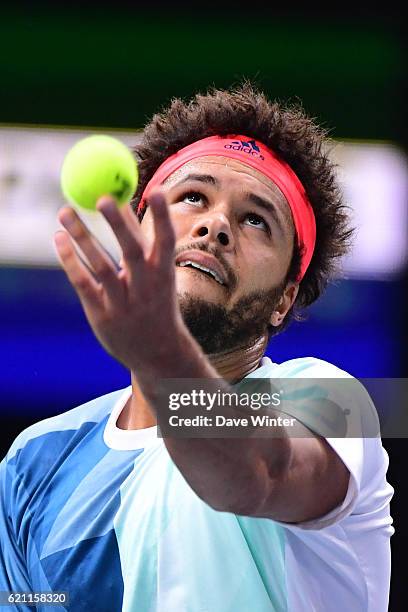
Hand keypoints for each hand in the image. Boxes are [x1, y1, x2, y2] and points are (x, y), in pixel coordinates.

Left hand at [54, 191, 183, 371]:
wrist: (157, 353)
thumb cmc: (156, 304)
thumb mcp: (158, 277)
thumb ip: (141, 244)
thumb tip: (124, 203)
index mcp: (164, 275)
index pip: (166, 242)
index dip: (163, 217)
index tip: (157, 190)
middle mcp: (145, 288)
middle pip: (131, 252)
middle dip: (119, 225)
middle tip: (103, 197)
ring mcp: (123, 303)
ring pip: (100, 265)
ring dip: (82, 236)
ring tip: (65, 211)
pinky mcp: (102, 314)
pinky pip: (83, 283)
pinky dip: (70, 260)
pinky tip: (59, 239)